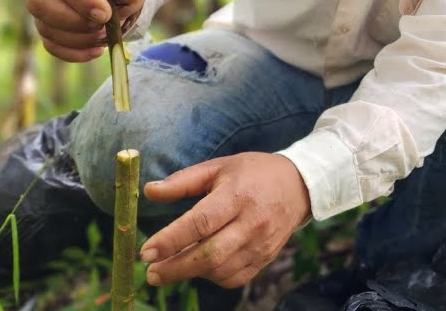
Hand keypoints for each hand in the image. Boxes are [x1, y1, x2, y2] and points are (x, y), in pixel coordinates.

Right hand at [25, 0, 146, 61]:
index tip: (105, 14)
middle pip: (39, 2)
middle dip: (73, 21)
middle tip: (101, 26)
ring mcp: (41, 4)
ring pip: (44, 26)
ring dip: (77, 38)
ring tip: (103, 36)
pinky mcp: (45, 25)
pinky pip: (50, 44)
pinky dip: (74, 52)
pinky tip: (96, 49)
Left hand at [139, 153, 311, 287]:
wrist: (299, 186)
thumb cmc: (253, 173)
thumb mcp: (219, 167)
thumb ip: (183, 181)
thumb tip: (149, 192)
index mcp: (238, 195)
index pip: (201, 222)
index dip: (171, 239)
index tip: (146, 251)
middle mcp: (252, 222)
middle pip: (209, 255)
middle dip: (176, 268)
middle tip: (151, 273)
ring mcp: (261, 244)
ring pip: (220, 270)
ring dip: (191, 273)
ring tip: (172, 266)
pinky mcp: (265, 258)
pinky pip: (234, 278)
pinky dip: (212, 276)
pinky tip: (201, 266)